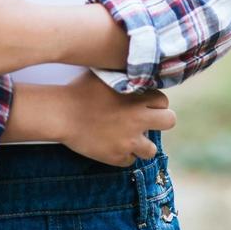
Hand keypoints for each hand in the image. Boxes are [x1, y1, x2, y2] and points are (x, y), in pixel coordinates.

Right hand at [58, 70, 176, 166]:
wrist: (61, 113)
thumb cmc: (80, 89)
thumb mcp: (105, 75)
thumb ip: (124, 75)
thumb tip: (135, 69)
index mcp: (137, 98)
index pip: (163, 101)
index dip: (155, 103)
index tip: (144, 105)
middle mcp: (137, 119)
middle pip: (169, 122)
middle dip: (160, 121)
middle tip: (144, 122)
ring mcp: (128, 140)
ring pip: (151, 150)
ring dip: (142, 145)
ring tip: (128, 138)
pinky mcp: (116, 157)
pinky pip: (129, 161)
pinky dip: (122, 155)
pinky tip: (110, 145)